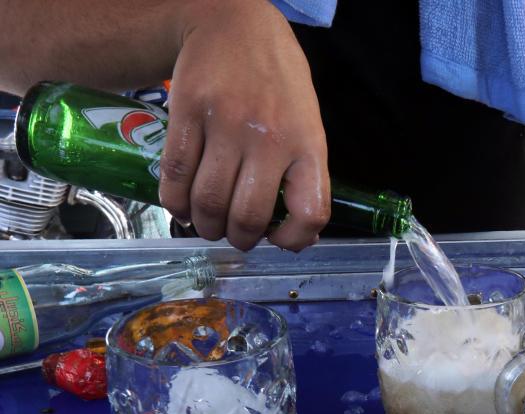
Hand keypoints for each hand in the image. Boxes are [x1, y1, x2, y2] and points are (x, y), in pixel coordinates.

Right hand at [159, 0, 329, 251]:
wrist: (234, 23)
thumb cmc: (277, 82)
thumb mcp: (307, 123)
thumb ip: (304, 172)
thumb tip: (298, 232)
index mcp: (307, 144)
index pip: (310, 212)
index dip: (294, 240)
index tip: (278, 240)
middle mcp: (269, 137)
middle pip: (248, 215)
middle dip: (238, 239)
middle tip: (233, 236)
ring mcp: (226, 124)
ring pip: (208, 201)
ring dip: (205, 225)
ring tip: (207, 223)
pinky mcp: (187, 112)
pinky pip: (175, 173)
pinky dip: (175, 201)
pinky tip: (182, 205)